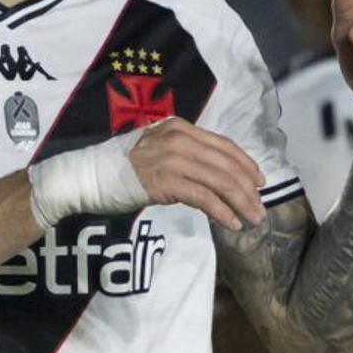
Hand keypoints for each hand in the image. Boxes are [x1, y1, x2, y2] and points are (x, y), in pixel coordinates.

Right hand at [118, 118, 268, 232]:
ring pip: (220, 181)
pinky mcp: (166, 182)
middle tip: (260, 208)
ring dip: (241, 203)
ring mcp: (173, 159)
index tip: (260, 182)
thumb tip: (217, 175)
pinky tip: (232, 224)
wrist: (92, 176)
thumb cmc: (125, 167)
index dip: (246, 164)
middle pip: (226, 164)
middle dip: (248, 189)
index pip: (223, 145)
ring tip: (252, 219)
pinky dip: (222, 212)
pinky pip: (204, 198)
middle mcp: (180, 139)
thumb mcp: (159, 150)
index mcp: (181, 128)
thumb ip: (186, 155)